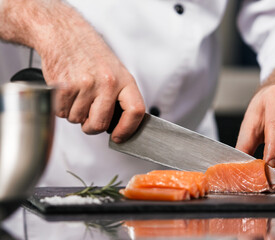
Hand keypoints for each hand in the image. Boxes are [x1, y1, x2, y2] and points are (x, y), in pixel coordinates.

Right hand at [0, 0, 144, 142]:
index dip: (128, 130)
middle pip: (100, 124)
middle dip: (92, 126)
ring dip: (75, 114)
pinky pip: (61, 113)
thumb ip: (121, 97)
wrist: (65, 34)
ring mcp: (85, 85)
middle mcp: (107, 83)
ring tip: (77, 93)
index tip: (119, 137)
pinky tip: (66, 91)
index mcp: (124, 80)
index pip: (135, 111)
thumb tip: (122, 126)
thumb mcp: (116, 72)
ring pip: (78, 120)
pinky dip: (61, 107)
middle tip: (88, 116)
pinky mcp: (64, 86)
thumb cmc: (91, 56)